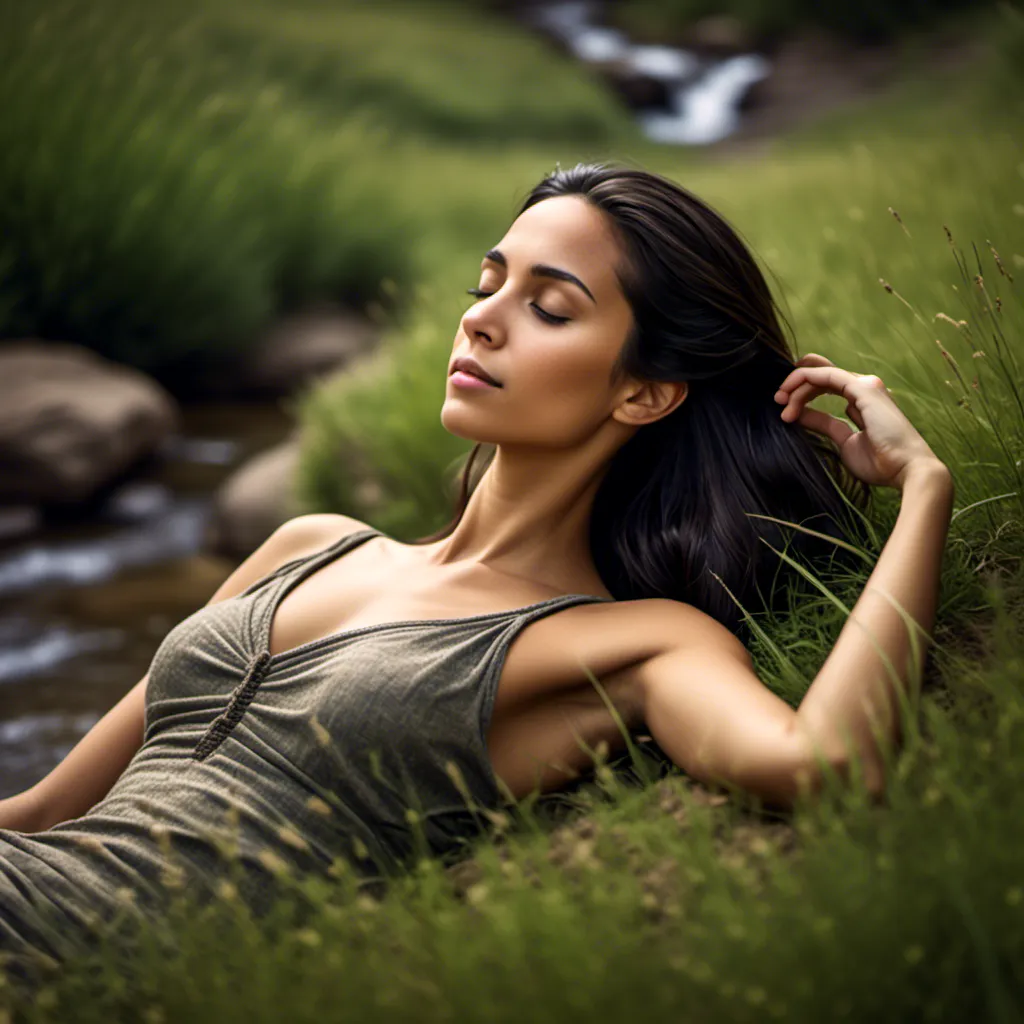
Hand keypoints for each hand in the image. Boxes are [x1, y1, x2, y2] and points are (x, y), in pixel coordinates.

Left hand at [774, 353, 943, 490]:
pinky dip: (805, 381)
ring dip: (796, 386)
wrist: (907, 471)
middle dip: (795, 384)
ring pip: (821, 374)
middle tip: (776, 401)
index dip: (803, 388)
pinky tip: (790, 395)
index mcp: (863, 401)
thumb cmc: (881, 464)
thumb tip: (800, 416)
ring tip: (781, 404)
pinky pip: (826, 375)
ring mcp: (866, 386)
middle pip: (823, 375)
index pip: (828, 383)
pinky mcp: (864, 389)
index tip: (783, 404)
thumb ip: (824, 425)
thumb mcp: (843, 442)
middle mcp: (865, 389)